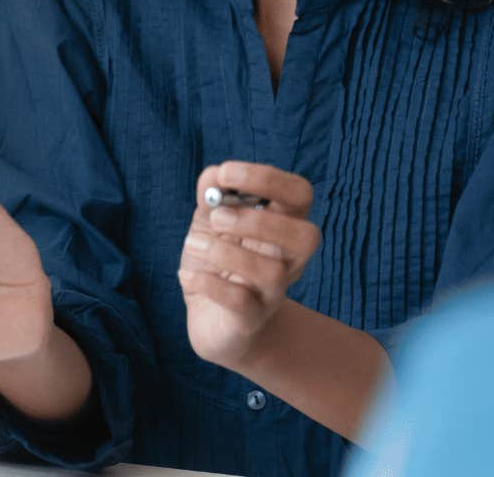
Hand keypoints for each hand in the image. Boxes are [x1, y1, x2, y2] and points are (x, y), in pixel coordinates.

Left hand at [179, 161, 320, 368]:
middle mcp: (288, 259)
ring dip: (225, 252)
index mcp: (283, 225)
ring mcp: (273, 292)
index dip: (268, 178)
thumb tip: (214, 176)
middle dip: (258, 221)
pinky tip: (187, 275)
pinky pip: (241, 302)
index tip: (226, 173)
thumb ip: (212, 192)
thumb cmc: (218, 260)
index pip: (300, 194)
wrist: (213, 319)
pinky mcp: (251, 320)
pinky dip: (208, 284)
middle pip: (306, 237)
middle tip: (216, 218)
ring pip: (272, 272)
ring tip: (195, 244)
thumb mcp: (210, 219)